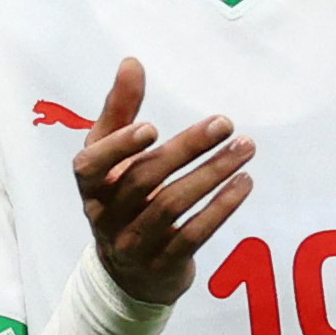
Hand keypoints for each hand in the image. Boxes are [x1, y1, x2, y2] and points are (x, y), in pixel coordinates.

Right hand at [72, 57, 254, 303]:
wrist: (128, 272)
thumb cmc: (119, 195)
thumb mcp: (110, 155)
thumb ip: (120, 110)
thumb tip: (131, 62)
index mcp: (90, 186)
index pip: (91, 167)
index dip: (118, 149)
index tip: (151, 127)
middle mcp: (106, 216)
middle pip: (145, 180)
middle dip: (187, 149)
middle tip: (225, 123)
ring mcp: (134, 244)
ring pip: (172, 205)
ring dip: (212, 174)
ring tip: (245, 148)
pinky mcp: (164, 263)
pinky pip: (194, 234)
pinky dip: (221, 208)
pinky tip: (244, 183)